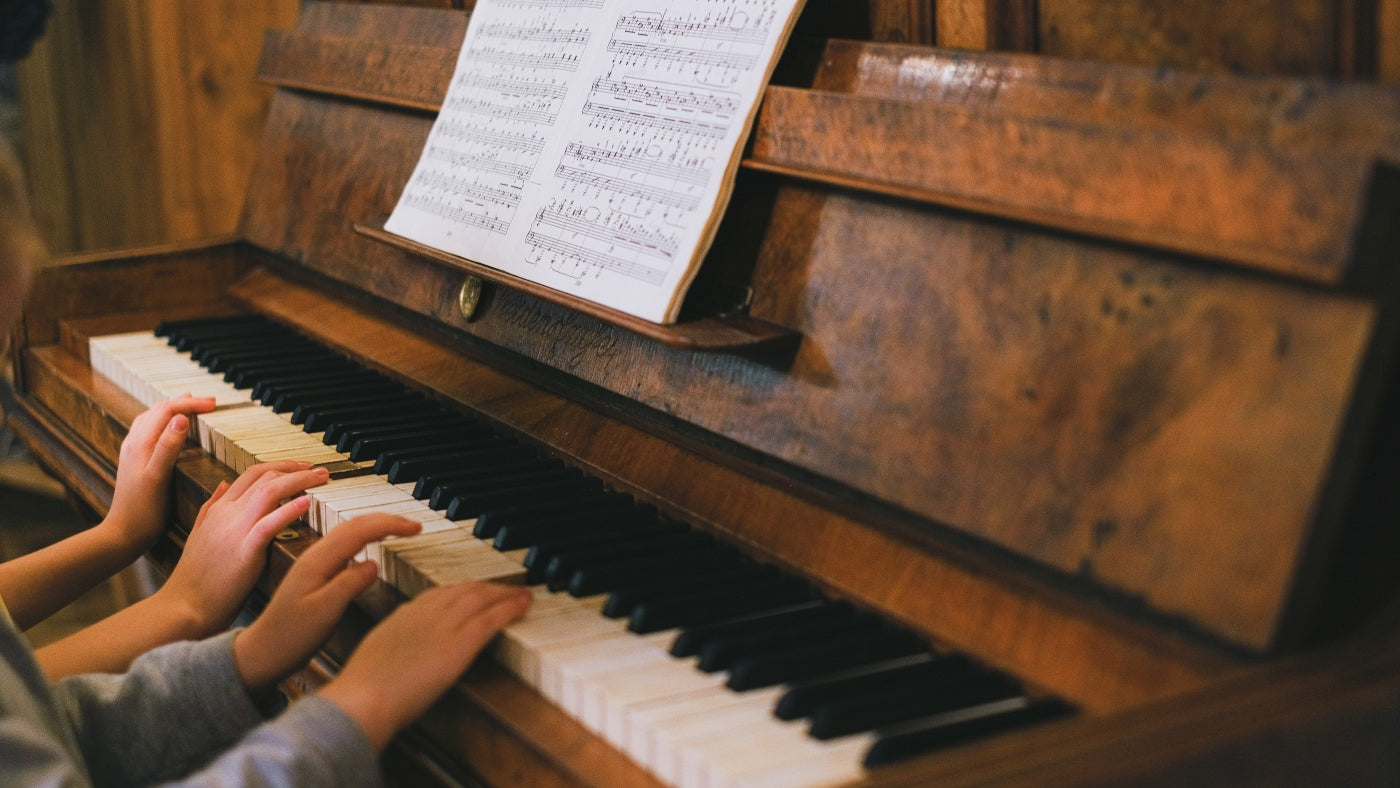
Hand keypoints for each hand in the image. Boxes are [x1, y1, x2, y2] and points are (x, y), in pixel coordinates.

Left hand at [103, 395, 216, 550]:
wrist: (123, 533)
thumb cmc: (143, 511)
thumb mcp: (158, 477)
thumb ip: (168, 446)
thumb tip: (181, 418)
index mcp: (141, 443)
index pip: (167, 410)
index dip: (191, 404)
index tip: (214, 405)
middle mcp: (134, 443)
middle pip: (159, 410)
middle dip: (184, 402)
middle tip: (209, 403)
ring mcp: (133, 451)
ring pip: (152, 419)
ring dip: (173, 409)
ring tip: (191, 407)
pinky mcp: (135, 461)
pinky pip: (149, 431)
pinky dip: (164, 422)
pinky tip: (171, 430)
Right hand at [155, 461, 330, 635]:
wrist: (184, 606)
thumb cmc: (195, 577)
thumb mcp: (198, 534)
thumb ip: (211, 507)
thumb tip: (222, 483)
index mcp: (219, 509)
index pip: (252, 473)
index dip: (280, 466)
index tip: (301, 467)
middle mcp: (227, 513)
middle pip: (264, 476)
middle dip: (295, 469)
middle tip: (320, 471)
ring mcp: (235, 530)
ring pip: (269, 491)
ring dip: (298, 481)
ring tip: (321, 479)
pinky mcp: (245, 551)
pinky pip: (268, 524)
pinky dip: (289, 510)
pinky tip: (307, 503)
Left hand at [233, 514, 424, 691]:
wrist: (262, 652)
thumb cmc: (290, 637)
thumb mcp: (324, 612)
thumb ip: (349, 584)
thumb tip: (373, 564)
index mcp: (318, 561)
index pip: (359, 529)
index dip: (390, 524)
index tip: (415, 527)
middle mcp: (315, 556)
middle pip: (353, 524)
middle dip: (387, 519)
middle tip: (414, 525)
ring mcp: (313, 563)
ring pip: (348, 532)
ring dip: (376, 526)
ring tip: (399, 529)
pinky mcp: (314, 573)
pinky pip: (343, 545)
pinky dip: (364, 538)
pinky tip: (371, 546)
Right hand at [320, 579, 530, 749]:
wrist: (364, 699)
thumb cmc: (363, 691)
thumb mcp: (376, 656)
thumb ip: (394, 648)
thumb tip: (401, 656)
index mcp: (404, 615)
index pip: (440, 594)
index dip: (462, 591)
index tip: (475, 591)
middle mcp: (426, 613)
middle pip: (465, 590)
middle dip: (488, 587)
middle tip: (506, 589)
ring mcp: (444, 626)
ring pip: (483, 598)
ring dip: (506, 593)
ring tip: (522, 593)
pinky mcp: (460, 644)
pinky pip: (492, 618)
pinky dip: (511, 607)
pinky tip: (524, 605)